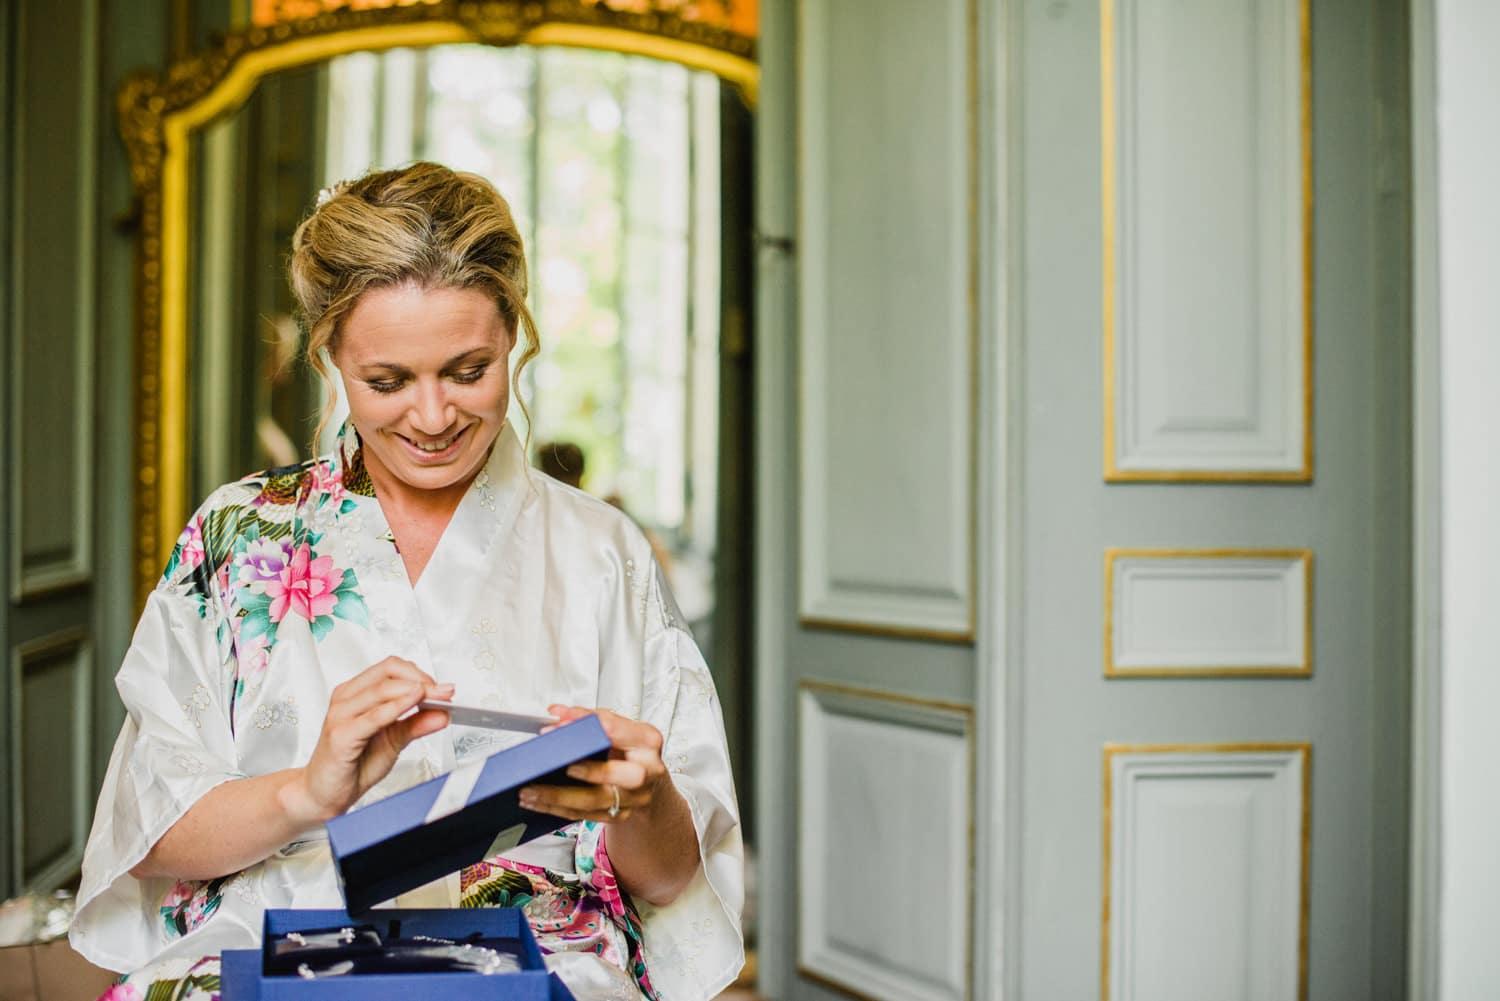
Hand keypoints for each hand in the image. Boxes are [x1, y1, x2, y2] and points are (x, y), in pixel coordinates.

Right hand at [283, 657, 452, 823]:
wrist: (325, 792)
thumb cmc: (353, 764)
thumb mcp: (395, 740)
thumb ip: (417, 724)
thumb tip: (444, 712)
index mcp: (356, 693)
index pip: (391, 668)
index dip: (420, 673)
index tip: (443, 688)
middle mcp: (346, 698)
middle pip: (388, 672)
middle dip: (421, 679)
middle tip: (444, 692)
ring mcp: (341, 715)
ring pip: (381, 689)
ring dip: (414, 690)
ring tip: (437, 697)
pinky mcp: (340, 735)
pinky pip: (373, 716)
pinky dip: (396, 707)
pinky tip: (414, 704)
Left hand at [518, 706, 671, 824]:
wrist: (651, 782)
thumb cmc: (632, 750)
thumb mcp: (619, 728)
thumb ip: (590, 718)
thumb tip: (559, 713)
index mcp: (647, 741)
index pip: (614, 730)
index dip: (583, 727)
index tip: (555, 727)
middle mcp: (646, 770)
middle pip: (616, 774)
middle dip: (586, 771)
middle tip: (556, 765)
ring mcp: (635, 797)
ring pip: (594, 800)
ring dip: (558, 797)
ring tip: (530, 790)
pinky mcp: (620, 815)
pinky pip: (586, 815)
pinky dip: (559, 809)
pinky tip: (539, 802)